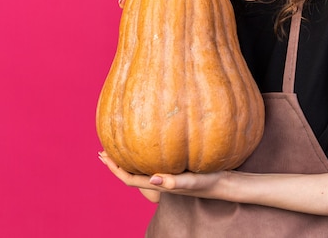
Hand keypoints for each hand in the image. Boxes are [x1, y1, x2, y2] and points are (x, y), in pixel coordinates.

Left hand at [98, 151, 226, 200]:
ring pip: (141, 169)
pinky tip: (150, 143)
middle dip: (116, 163)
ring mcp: (167, 176)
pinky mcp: (175, 171)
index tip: (103, 155)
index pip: (129, 178)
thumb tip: (153, 179)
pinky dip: (144, 155)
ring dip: (128, 159)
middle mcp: (160, 181)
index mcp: (159, 184)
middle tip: (104, 149)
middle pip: (131, 174)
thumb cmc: (209, 183)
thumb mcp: (193, 181)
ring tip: (121, 145)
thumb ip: (174, 182)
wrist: (224, 184)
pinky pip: (152, 163)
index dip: (114, 168)